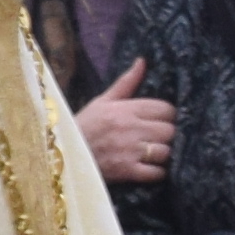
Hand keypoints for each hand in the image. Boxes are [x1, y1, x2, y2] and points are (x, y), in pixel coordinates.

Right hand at [77, 62, 176, 186]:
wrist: (64, 154)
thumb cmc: (84, 125)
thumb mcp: (103, 100)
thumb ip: (126, 82)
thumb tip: (142, 61)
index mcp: (126, 109)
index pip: (166, 109)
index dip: (168, 115)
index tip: (162, 120)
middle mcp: (131, 128)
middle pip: (170, 131)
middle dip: (168, 135)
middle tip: (159, 138)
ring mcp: (130, 151)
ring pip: (166, 151)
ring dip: (163, 154)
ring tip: (154, 154)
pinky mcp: (128, 171)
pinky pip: (157, 173)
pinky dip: (157, 172)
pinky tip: (150, 168)